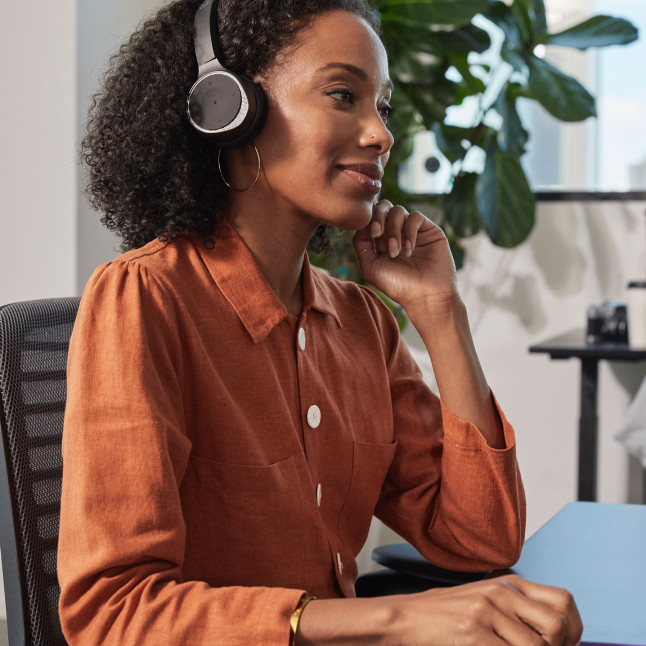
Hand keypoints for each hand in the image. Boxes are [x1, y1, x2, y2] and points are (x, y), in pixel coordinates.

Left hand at [353, 199, 457, 311]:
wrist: (425, 295)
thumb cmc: (397, 285)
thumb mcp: (370, 266)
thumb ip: (361, 243)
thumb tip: (362, 222)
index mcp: (380, 241)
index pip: (371, 217)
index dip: (368, 219)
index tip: (372, 234)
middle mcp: (396, 233)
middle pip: (383, 207)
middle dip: (378, 218)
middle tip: (378, 234)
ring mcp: (412, 230)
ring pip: (398, 211)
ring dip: (393, 230)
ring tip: (396, 252)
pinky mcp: (428, 229)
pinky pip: (415, 217)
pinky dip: (409, 231)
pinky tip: (409, 250)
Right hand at [397, 574, 582, 644]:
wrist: (406, 618)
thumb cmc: (447, 616)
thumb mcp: (486, 602)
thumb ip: (518, 612)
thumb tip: (558, 639)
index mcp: (507, 582)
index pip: (562, 601)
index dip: (573, 630)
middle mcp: (499, 591)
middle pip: (557, 625)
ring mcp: (485, 610)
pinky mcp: (471, 631)